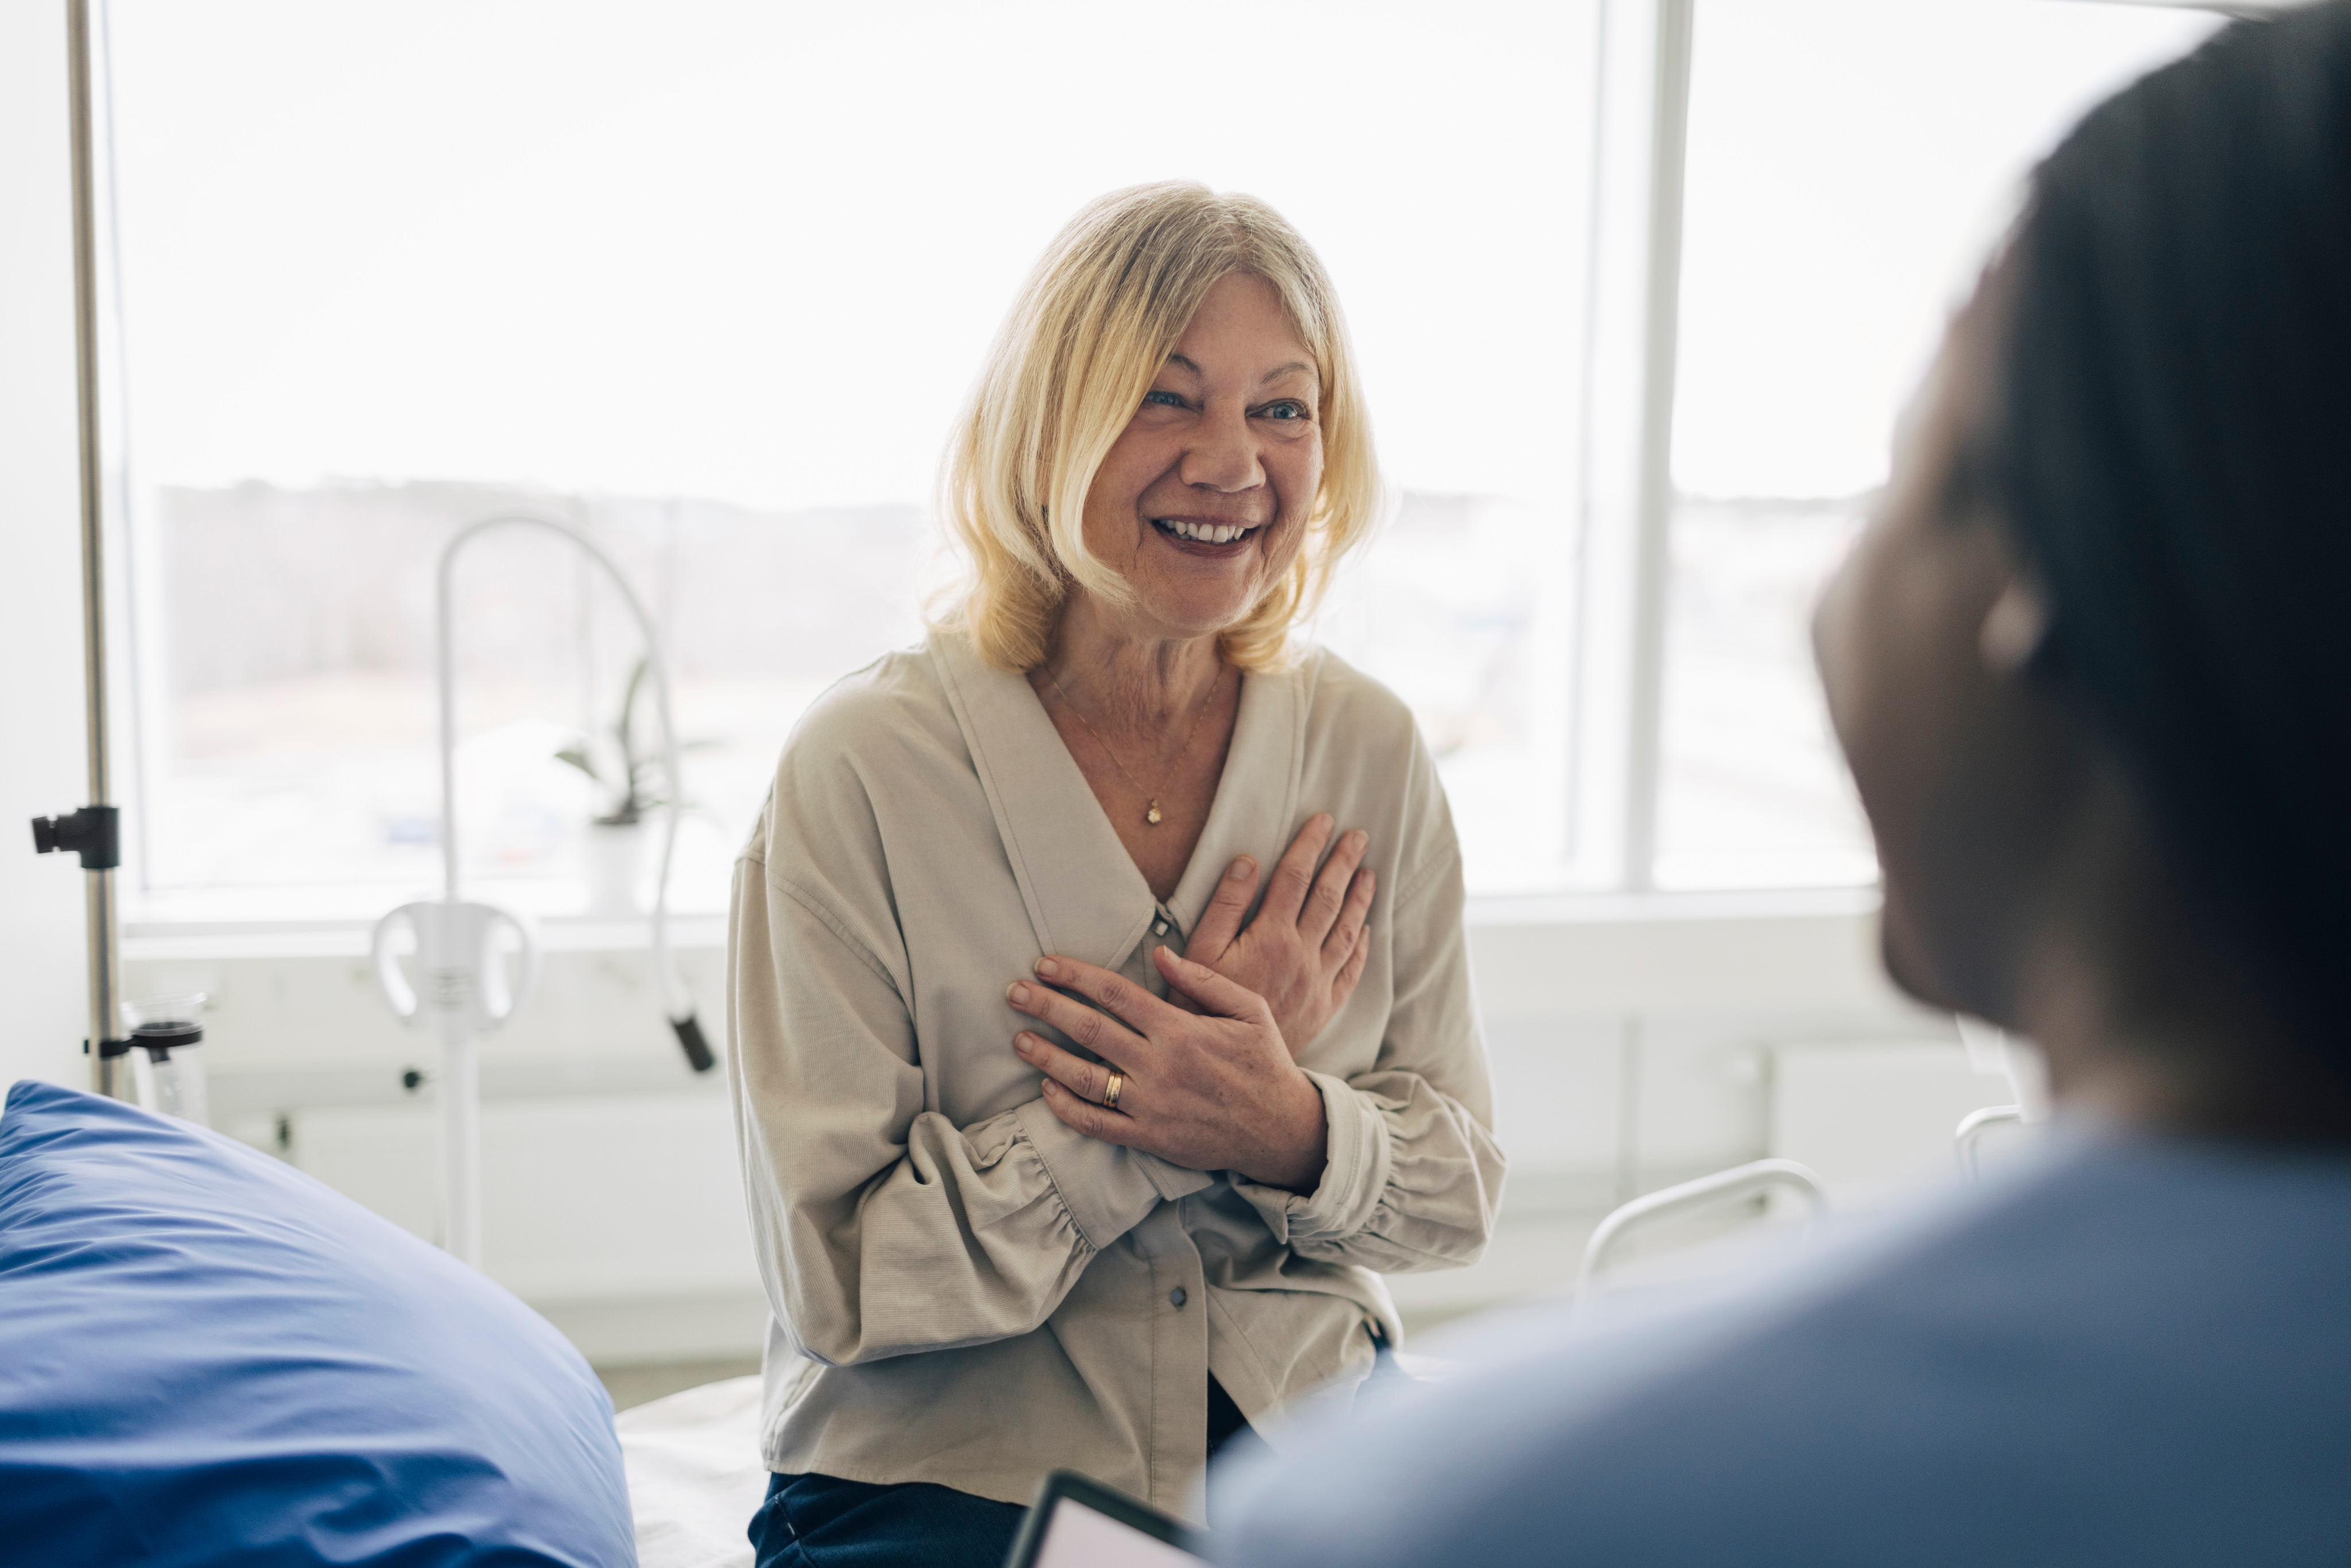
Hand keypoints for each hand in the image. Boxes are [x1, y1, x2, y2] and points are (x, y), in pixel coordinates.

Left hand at [1007, 947, 1327, 1192]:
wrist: (1281, 1130)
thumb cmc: (1265, 1062)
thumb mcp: (1249, 1010)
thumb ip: (1204, 980)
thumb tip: (1161, 952)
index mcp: (1182, 1029)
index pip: (1114, 993)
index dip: (1075, 975)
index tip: (1045, 963)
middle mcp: (1160, 1066)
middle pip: (1089, 1029)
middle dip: (1046, 1007)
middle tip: (1014, 992)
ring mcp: (1151, 1105)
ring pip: (1084, 1078)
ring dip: (1046, 1056)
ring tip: (1019, 1040)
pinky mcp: (1149, 1138)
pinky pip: (1096, 1124)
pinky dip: (1066, 1107)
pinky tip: (1047, 1089)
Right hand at [1180, 814, 1374, 1056]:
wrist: (1229, 1067)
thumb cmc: (1202, 1008)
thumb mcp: (1202, 952)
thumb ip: (1225, 904)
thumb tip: (1248, 861)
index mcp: (1271, 936)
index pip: (1296, 877)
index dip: (1310, 845)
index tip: (1323, 821)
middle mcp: (1302, 955)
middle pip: (1329, 898)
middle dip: (1344, 863)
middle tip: (1359, 836)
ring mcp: (1317, 982)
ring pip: (1347, 931)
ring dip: (1360, 899)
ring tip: (1369, 874)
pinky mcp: (1323, 1007)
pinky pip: (1350, 971)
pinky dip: (1360, 947)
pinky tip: (1364, 931)